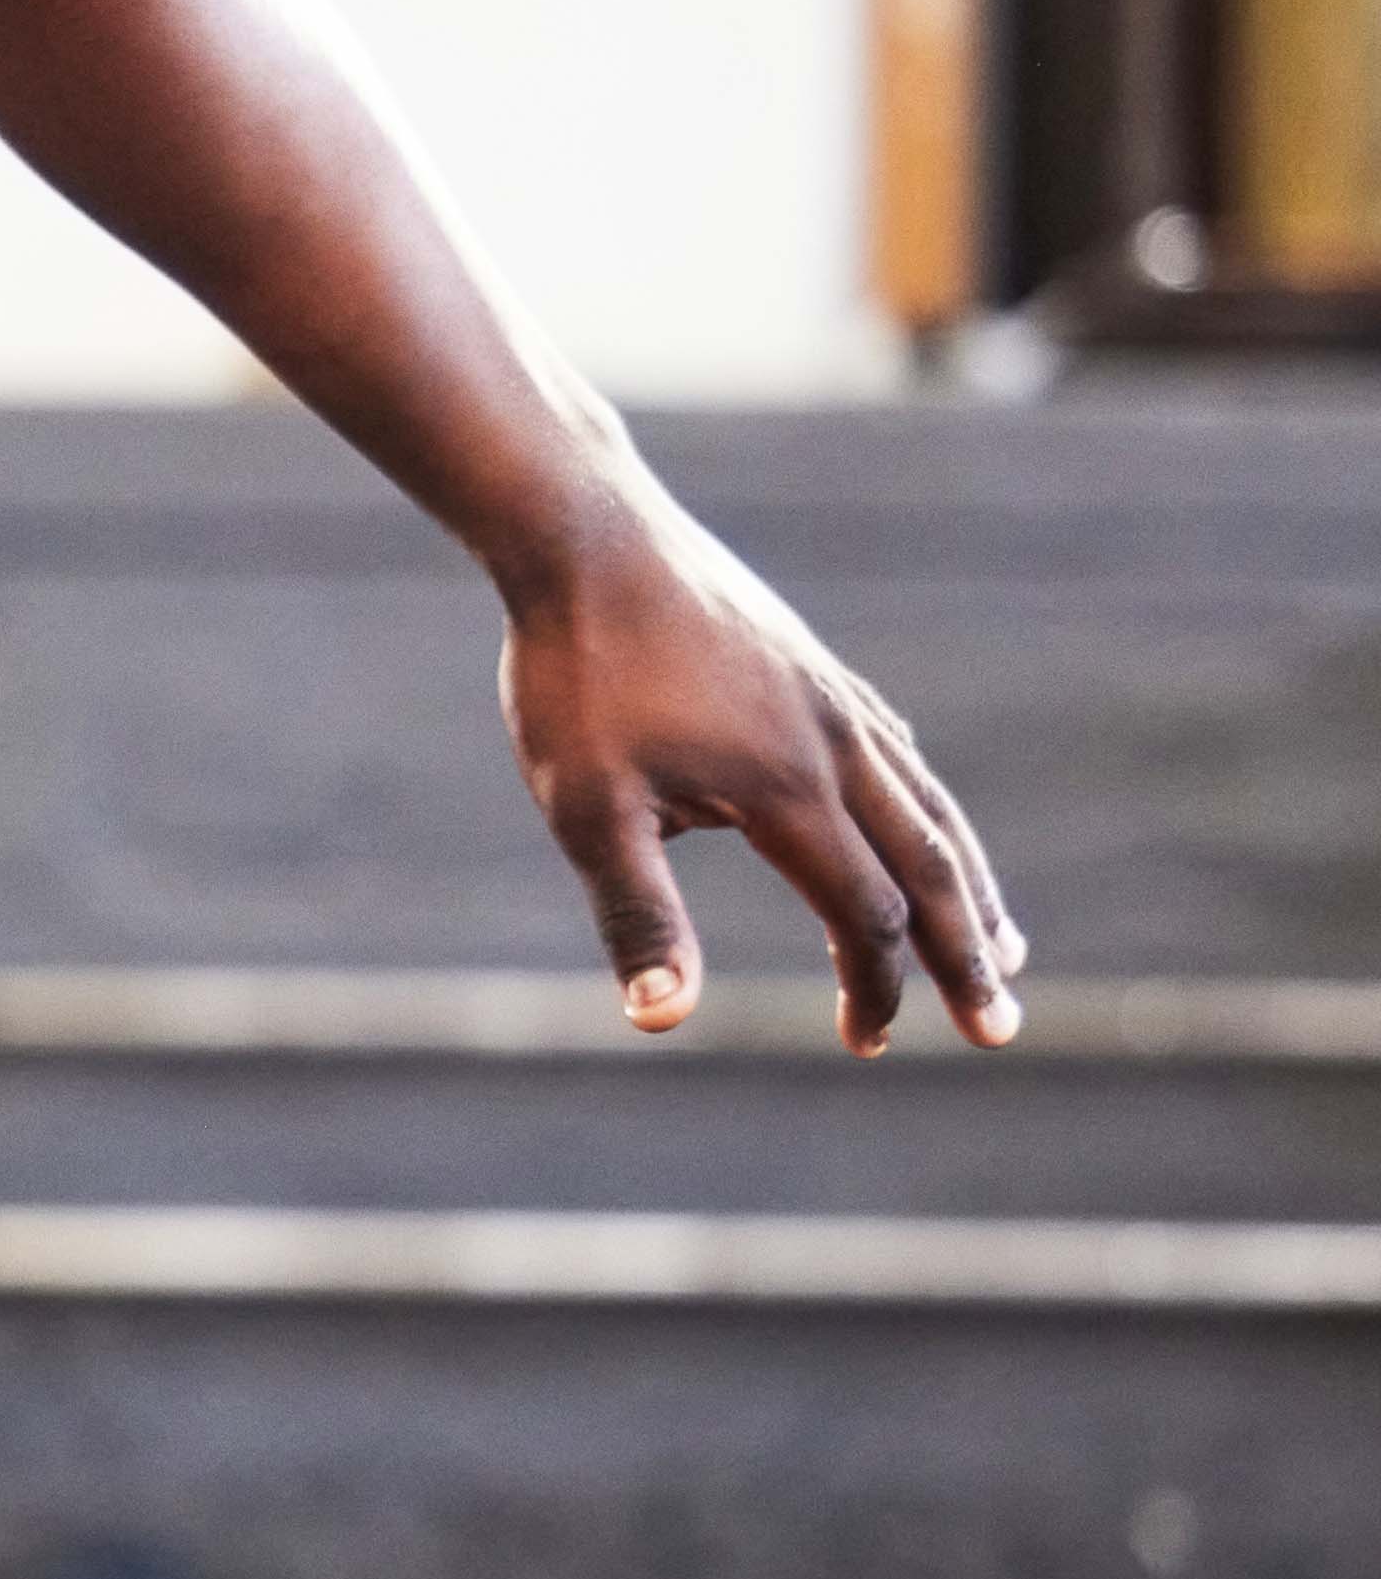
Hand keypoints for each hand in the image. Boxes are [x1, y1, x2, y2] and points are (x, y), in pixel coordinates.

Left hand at [499, 515, 1023, 1053]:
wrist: (585, 537)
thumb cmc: (577, 675)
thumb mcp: (587, 808)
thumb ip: (637, 914)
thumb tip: (661, 1021)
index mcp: (791, 792)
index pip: (863, 915)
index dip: (874, 987)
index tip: (865, 1042)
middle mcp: (839, 746)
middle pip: (930, 868)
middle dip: (967, 955)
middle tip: (1001, 1027)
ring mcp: (835, 701)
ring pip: (929, 808)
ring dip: (969, 885)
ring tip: (1001, 944)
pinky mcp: (816, 669)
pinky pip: (899, 754)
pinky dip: (929, 809)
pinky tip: (923, 823)